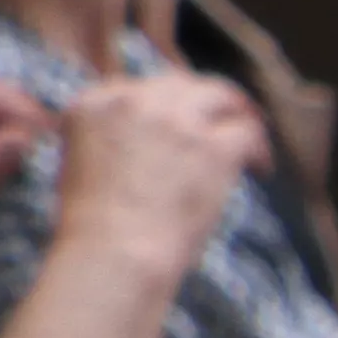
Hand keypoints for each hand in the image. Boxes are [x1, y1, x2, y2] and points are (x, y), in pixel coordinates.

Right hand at [50, 74, 265, 277]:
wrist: (115, 253)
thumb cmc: (92, 230)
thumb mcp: (77, 169)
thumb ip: (105, 145)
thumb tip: (140, 152)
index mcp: (92, 106)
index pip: (134, 88)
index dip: (160, 104)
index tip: (175, 122)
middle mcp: (133, 101)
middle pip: (178, 84)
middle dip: (199, 100)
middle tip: (218, 119)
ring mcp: (175, 120)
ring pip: (219, 94)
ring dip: (235, 111)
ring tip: (250, 131)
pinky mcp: (213, 146)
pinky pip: (247, 130)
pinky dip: (258, 148)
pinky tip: (260, 168)